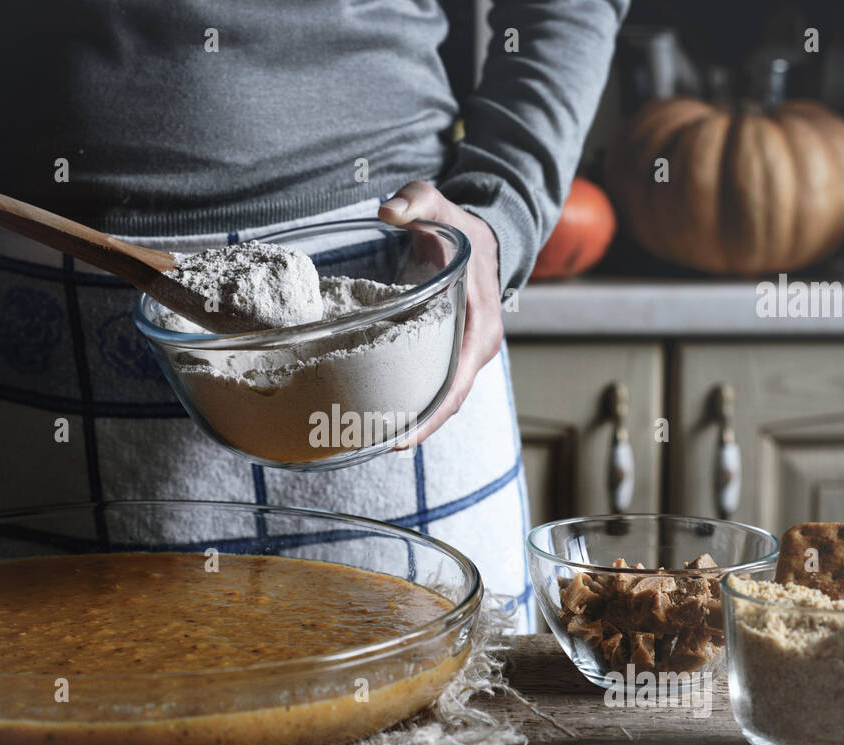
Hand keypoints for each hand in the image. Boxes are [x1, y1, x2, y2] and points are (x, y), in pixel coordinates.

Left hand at [378, 181, 502, 447]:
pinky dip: (404, 401)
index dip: (431, 415)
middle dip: (411, 428)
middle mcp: (473, 350)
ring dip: (406, 420)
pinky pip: (427, 385)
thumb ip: (416, 200)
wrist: (482, 237)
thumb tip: (386, 210)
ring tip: (361, 438)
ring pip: (436, 399)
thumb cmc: (461, 227)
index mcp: (479, 327)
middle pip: (444, 403)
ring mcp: (462, 355)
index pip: (457, 385)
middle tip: (366, 445)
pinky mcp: (446, 354)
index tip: (401, 439)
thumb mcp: (442, 206)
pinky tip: (370, 412)